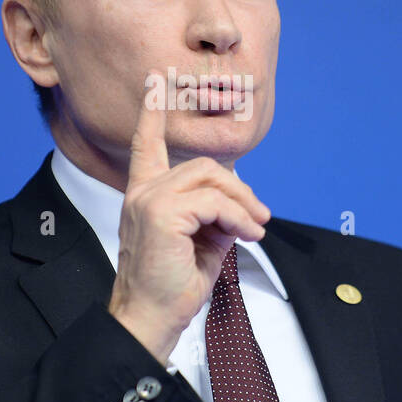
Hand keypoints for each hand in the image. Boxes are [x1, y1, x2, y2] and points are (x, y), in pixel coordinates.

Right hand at [107, 71, 271, 363]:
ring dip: (242, 204)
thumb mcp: (200, 242)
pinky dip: (238, 218)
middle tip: (259, 218)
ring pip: (211, 179)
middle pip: (203, 166)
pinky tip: (246, 236)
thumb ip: (213, 214)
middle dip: (239, 188)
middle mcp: (142, 192)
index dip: (151, 114)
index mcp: (145, 195)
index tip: (155, 83)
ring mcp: (149, 200)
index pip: (147, 146)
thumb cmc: (172, 286)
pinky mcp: (161, 213)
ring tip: (255, 230)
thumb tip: (240, 201)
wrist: (152, 318)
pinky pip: (214, 203)